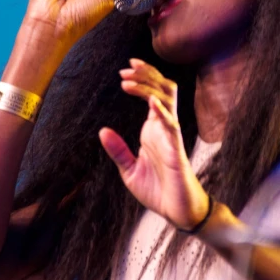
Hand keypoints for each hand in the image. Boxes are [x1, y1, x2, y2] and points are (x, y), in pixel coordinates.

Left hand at [98, 60, 209, 228]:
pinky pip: (172, 127)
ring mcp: (171, 137)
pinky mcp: (177, 151)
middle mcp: (164, 128)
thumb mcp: (129, 170)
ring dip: (150, 87)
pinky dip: (163, 113)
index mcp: (153, 130)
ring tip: (130, 80)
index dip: (142, 79)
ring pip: (168, 101)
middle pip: (162, 90)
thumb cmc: (157, 190)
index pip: (152, 95)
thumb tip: (102, 131)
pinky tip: (151, 103)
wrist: (176, 211)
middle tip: (126, 68)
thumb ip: (118, 150)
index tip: (124, 71)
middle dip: (146, 75)